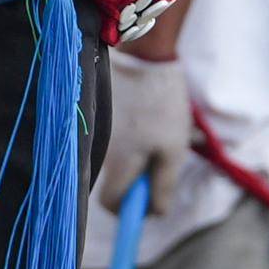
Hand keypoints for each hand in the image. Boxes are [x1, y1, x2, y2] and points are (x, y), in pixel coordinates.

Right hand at [91, 47, 192, 215]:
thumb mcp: (173, 150)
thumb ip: (162, 186)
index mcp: (116, 163)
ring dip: (138, 155)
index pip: (111, 204)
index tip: (149, 201)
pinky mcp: (96, 117)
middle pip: (115, 181)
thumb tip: (155, 213)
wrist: (143, 55)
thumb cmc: (162, 104)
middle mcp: (99, 151)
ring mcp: (95, 133)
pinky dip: (131, 136)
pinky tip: (147, 118)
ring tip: (159, 133)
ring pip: (117, 159)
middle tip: (162, 160)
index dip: (130, 209)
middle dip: (139, 178)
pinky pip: (114, 138)